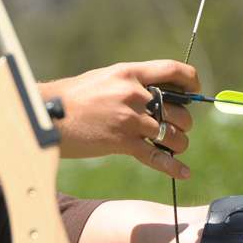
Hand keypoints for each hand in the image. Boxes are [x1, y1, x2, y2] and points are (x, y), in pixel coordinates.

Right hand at [42, 60, 198, 178]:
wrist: (48, 117)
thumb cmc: (71, 99)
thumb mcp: (103, 79)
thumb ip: (130, 84)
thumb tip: (157, 94)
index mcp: (128, 73)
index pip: (172, 70)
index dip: (190, 81)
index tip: (195, 91)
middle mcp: (133, 94)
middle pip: (178, 109)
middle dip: (184, 122)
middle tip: (177, 128)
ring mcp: (129, 119)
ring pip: (172, 134)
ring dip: (179, 143)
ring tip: (174, 147)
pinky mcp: (122, 143)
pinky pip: (157, 157)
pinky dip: (173, 166)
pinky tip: (184, 172)